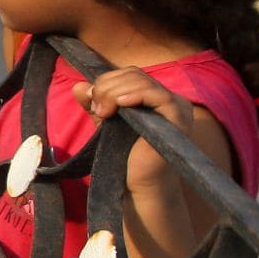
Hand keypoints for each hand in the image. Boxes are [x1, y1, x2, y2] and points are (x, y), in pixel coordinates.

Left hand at [73, 67, 204, 190]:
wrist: (136, 183)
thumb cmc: (123, 155)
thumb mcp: (106, 123)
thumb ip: (94, 103)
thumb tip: (79, 86)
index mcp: (155, 97)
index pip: (131, 74)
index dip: (107, 82)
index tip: (91, 101)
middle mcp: (170, 99)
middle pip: (135, 74)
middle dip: (107, 87)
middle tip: (96, 109)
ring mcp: (177, 108)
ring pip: (143, 82)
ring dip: (114, 92)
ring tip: (104, 113)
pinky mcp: (179, 119)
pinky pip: (159, 96)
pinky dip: (135, 95)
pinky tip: (119, 105)